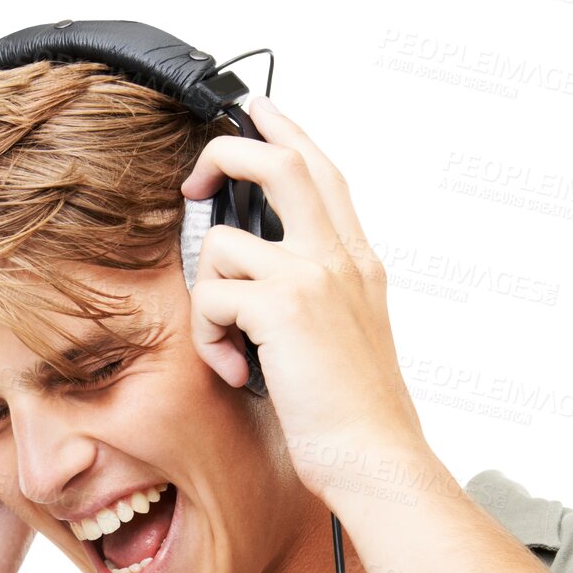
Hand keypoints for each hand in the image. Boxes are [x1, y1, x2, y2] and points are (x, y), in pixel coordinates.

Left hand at [180, 96, 430, 505]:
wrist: (377, 459)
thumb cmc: (358, 417)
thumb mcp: (349, 340)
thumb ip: (320, 299)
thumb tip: (259, 286)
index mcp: (359, 263)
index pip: (324, 173)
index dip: (286, 133)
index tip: (255, 113)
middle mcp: (341, 258)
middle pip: (281, 163)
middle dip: (225, 155)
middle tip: (195, 184)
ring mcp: (314, 276)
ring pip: (222, 243)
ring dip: (206, 296)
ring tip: (230, 347)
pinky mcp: (284, 306)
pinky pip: (212, 296)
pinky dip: (209, 338)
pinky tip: (237, 371)